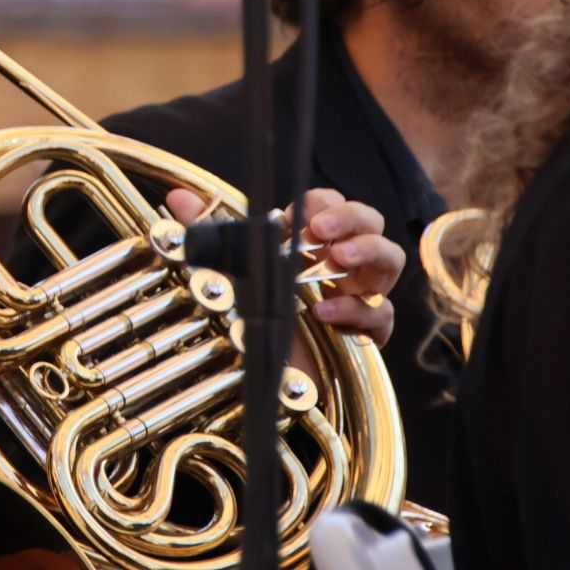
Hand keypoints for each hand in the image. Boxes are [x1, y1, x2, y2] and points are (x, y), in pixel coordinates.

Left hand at [162, 187, 401, 348]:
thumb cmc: (253, 312)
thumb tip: (178, 198)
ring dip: (367, 251)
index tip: (294, 215)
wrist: (262, 371)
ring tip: (337, 259)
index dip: (321, 203)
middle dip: (351, 219)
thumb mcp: (226, 270)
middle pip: (372, 221)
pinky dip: (356, 311)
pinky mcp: (365, 332)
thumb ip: (207, 233)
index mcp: (315, 240)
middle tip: (320, 231)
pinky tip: (323, 311)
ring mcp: (359, 293)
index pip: (333, 203)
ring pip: (391, 259)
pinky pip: (382, 315)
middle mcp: (343, 261)